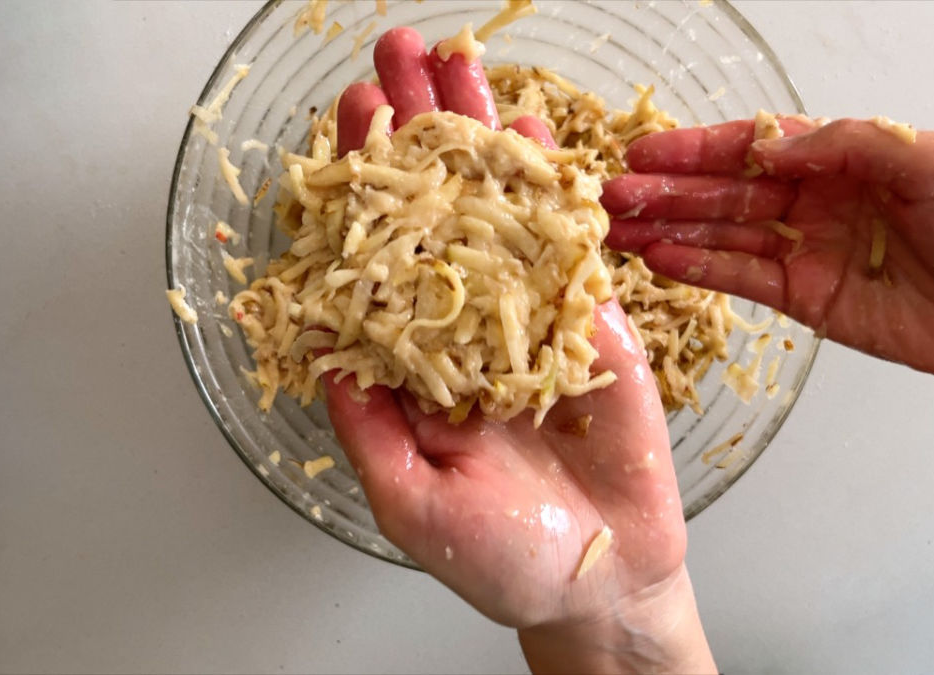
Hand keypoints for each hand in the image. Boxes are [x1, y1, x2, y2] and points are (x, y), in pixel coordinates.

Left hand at [327, 27, 715, 673]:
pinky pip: (570, 249)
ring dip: (479, 139)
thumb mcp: (411, 507)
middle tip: (400, 55)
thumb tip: (329, 356)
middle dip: (418, 132)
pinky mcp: (591, 327)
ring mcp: (530, 318)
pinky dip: (553, 190)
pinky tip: (531, 134)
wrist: (604, 580)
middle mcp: (465, 325)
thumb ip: (370, 433)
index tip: (351, 120)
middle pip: (437, 213)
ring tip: (461, 63)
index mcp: (415, 362)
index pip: (381, 257)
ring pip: (501, 213)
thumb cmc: (502, 560)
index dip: (364, 189)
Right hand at [602, 118, 933, 413]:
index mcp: (844, 158)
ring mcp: (806, 249)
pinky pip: (742, 278)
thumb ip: (848, 144)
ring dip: (669, 230)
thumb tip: (770, 146)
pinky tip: (662, 260)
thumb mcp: (930, 160)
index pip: (755, 146)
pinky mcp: (805, 298)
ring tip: (618, 230)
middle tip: (612, 194)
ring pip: (724, 234)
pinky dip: (701, 269)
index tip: (647, 150)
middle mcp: (815, 199)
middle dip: (668, 190)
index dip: (698, 148)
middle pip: (726, 191)